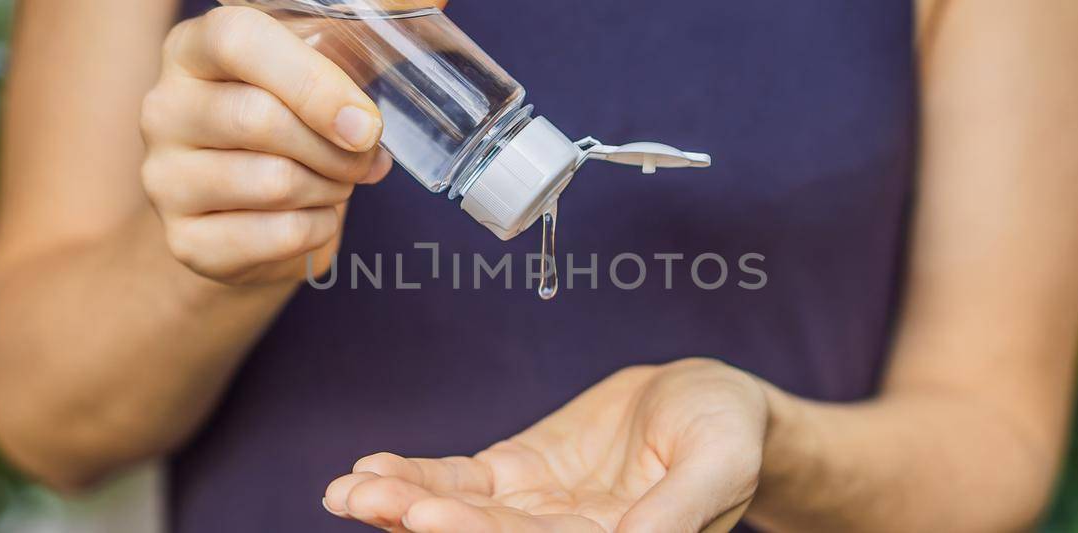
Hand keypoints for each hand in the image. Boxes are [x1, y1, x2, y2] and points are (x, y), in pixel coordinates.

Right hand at [140, 6, 390, 284]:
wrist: (249, 216)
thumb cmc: (293, 127)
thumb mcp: (321, 71)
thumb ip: (360, 37)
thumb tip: (436, 3)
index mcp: (194, 49)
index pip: (237, 39)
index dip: (311, 82)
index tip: (365, 122)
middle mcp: (164, 108)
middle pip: (260, 119)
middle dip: (336, 148)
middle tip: (362, 157)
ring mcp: (165, 178)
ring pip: (273, 182)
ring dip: (330, 189)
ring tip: (334, 184)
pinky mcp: (185, 241)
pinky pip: (275, 235)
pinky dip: (316, 230)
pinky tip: (312, 217)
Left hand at [323, 358, 769, 532]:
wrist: (712, 400)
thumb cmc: (729, 431)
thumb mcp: (719, 464)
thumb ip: (677, 511)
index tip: (427, 517)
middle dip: (422, 521)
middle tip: (368, 501)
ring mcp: (533, 513)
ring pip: (458, 515)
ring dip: (401, 505)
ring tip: (348, 492)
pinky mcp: (514, 477)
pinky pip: (456, 482)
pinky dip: (414, 477)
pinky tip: (368, 473)